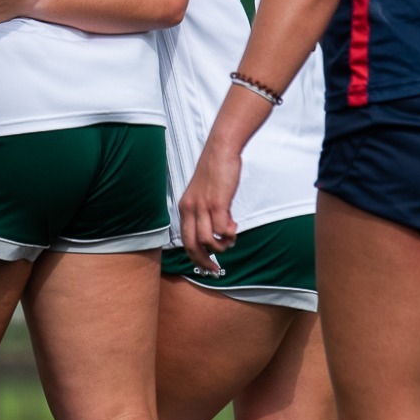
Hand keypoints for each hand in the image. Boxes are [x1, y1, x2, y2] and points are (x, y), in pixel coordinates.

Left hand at [176, 142, 242, 275]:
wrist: (220, 150)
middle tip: (215, 269)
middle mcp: (190, 209)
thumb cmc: (215, 172)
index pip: (185, 240)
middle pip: (192, 246)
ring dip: (221, 246)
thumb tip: (216, 232)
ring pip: (207, 241)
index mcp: (184, 208)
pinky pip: (220, 230)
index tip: (206, 266)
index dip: (194, 257)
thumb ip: (206, 212)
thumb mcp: (204, 194)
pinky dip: (228, 235)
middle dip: (203, 262)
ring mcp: (203, 207)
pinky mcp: (217, 203)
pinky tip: (234, 228)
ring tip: (230, 238)